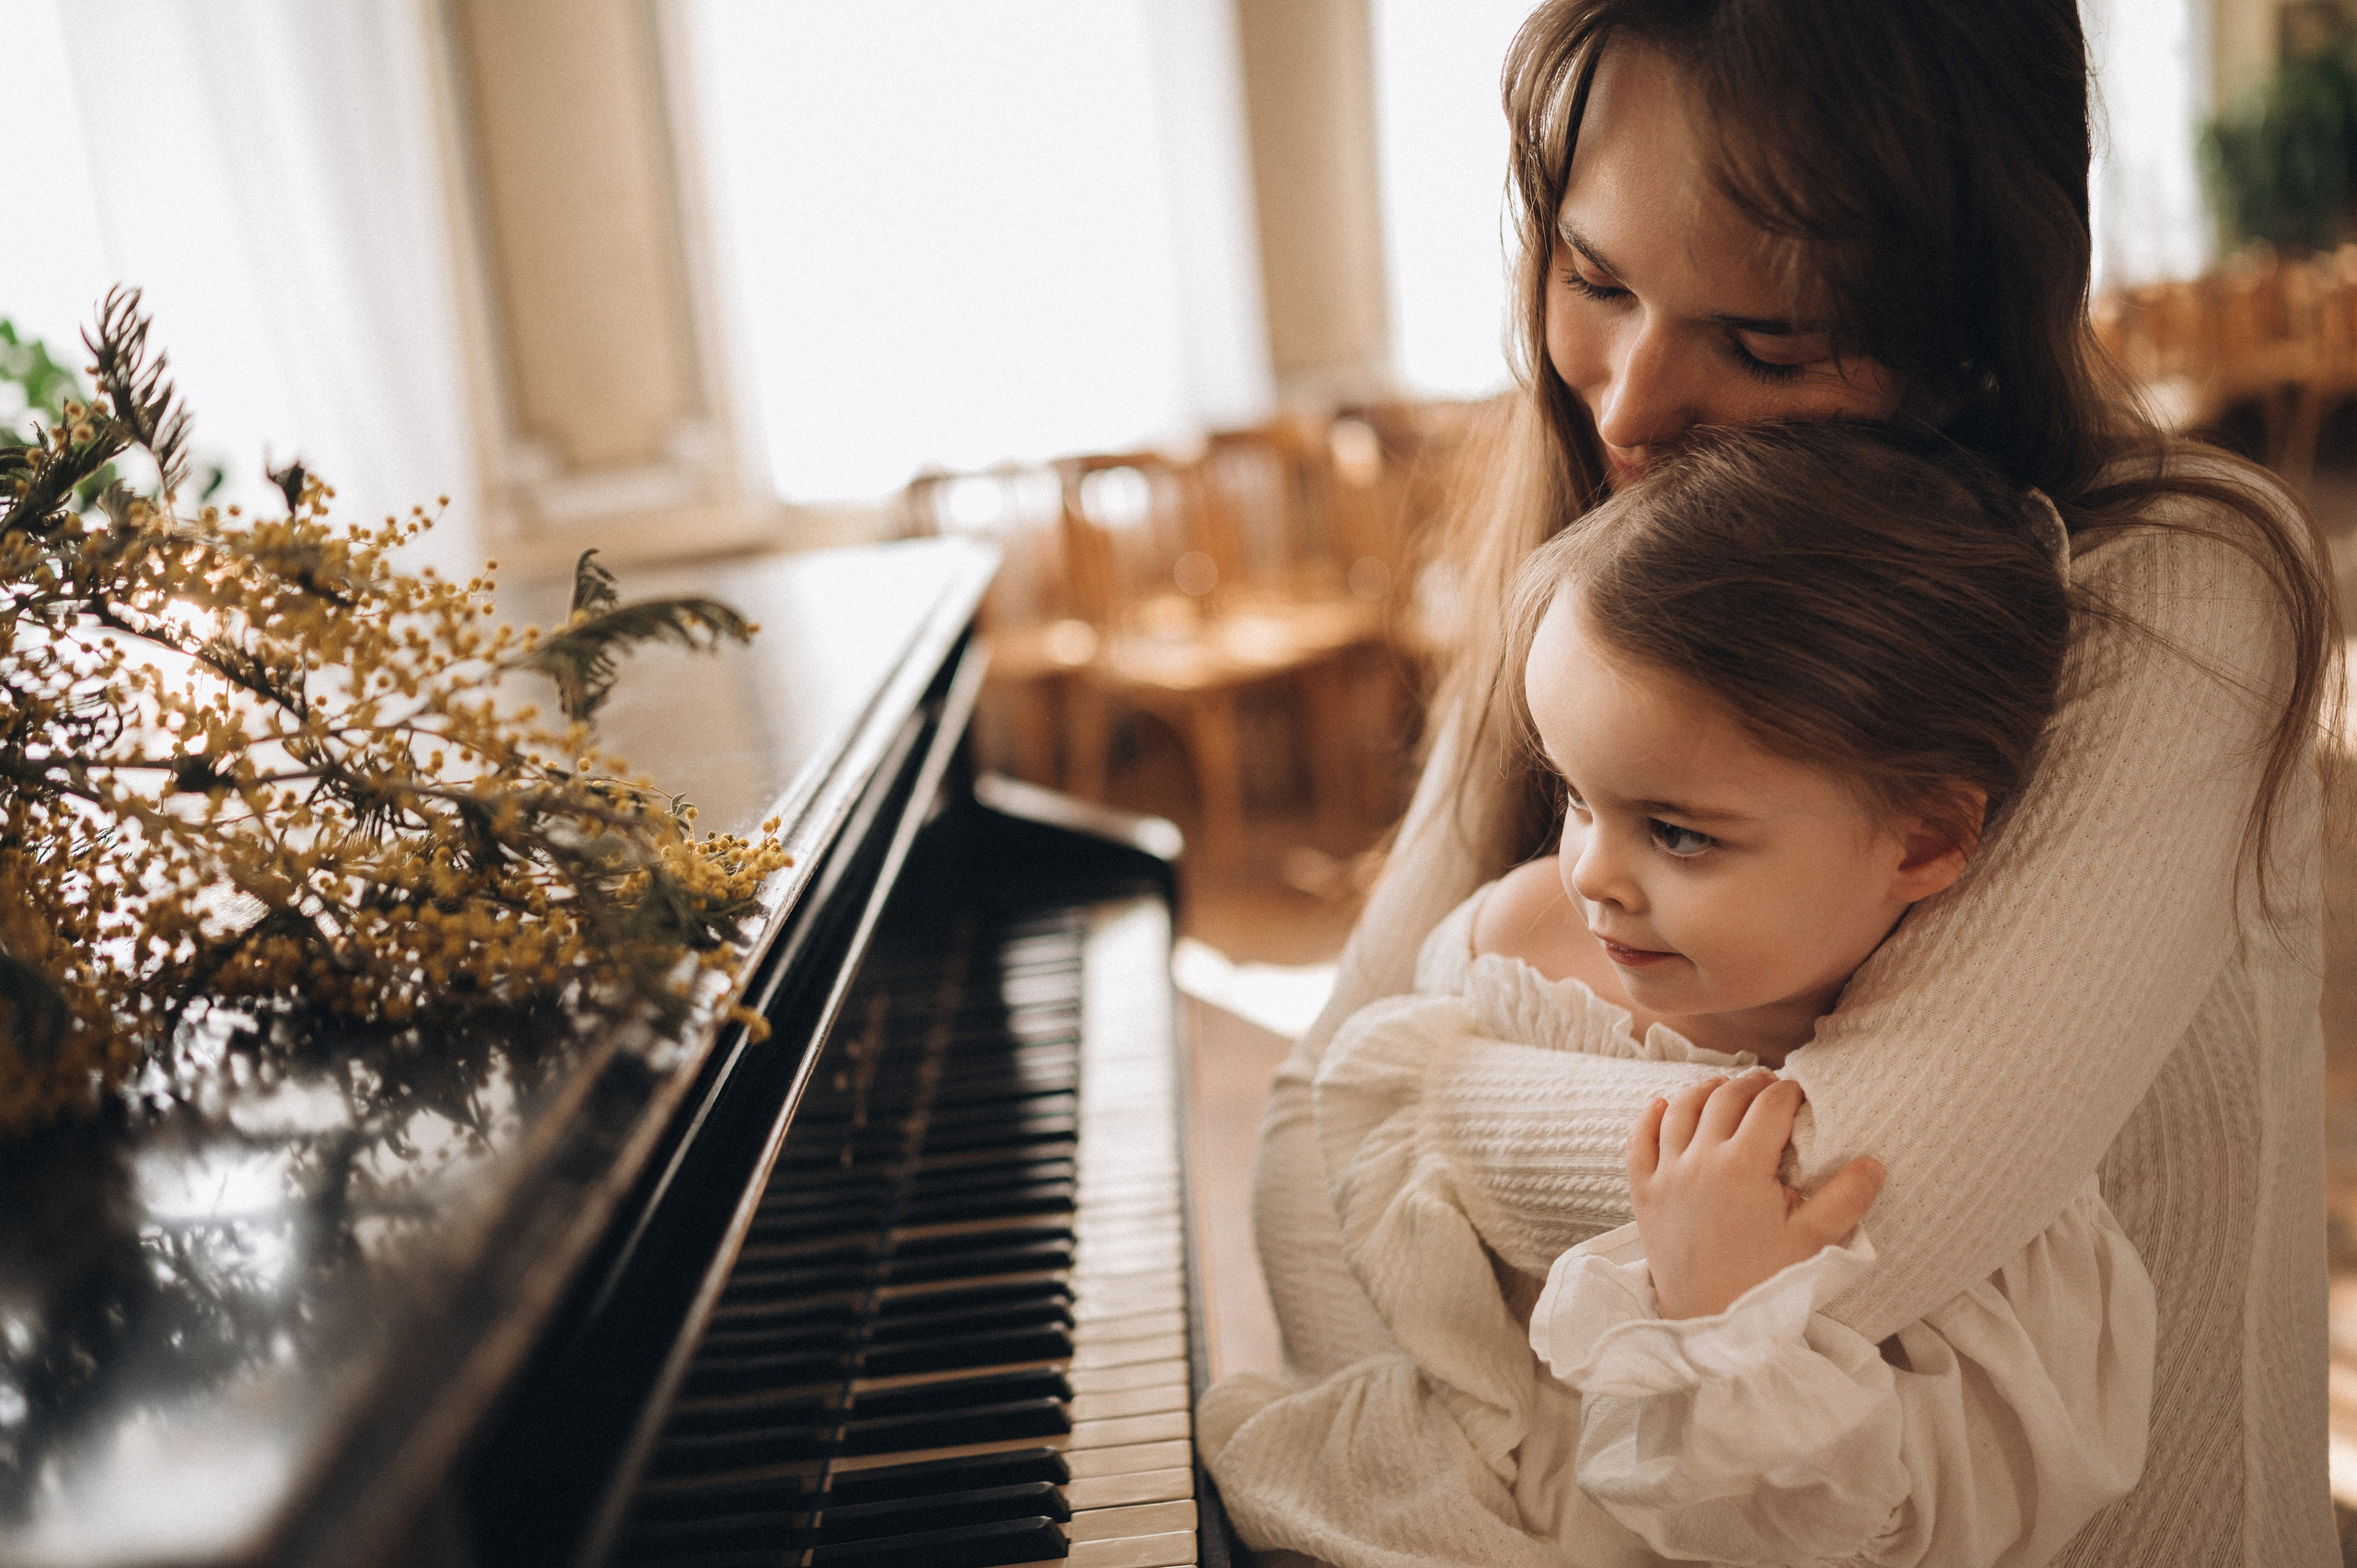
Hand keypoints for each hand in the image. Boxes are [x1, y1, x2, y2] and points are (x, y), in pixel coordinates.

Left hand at [1629, 1071, 1884, 1319]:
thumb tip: (1874, 1163)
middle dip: (1751, 1085)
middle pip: (1725, 1098)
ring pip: (1680, 1110)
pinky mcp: (1643, 1194)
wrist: (1710, 1323)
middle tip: (1768, 1085)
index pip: (1770, 1106)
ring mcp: (1666, 1175)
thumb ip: (1846, 1198)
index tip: (1801, 1095)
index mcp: (1744, 1165)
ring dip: (1704, 1091)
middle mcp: (1700, 1159)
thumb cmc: (1766, 1282)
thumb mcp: (1814, 1240)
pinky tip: (1662, 1106)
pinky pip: (1639, 1142)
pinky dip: (1650, 1118)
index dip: (1790, 1093)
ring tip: (1723, 1087)